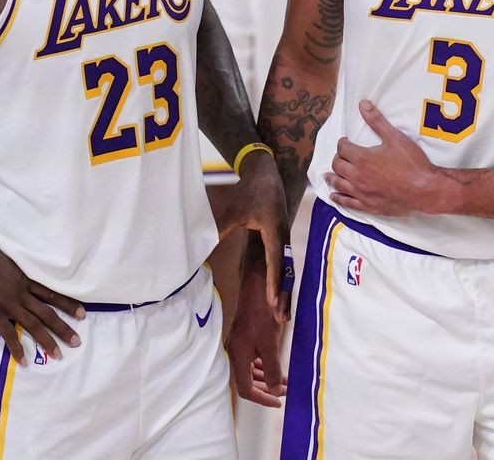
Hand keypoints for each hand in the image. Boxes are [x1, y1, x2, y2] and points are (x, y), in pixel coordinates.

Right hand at [0, 227, 83, 364]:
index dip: (68, 304)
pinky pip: (8, 334)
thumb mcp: (8, 262)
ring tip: (58, 355)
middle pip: (47, 313)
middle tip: (76, 342)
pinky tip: (24, 361)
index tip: (82, 313)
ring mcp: (9, 303)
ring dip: (47, 341)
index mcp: (25, 280)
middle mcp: (22, 293)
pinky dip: (17, 348)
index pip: (52, 294)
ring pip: (33, 325)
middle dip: (63, 328)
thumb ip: (16, 274)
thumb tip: (20, 279)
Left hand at [215, 151, 290, 321]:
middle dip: (283, 296)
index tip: (271, 301)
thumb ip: (223, 227)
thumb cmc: (251, 191)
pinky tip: (279, 297)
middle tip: (281, 320)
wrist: (267, 174)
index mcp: (274, 230)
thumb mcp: (235, 210)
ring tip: (282, 316)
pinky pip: (284, 265)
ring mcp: (284, 239)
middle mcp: (283, 237)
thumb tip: (207, 244)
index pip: (274, 260)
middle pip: (285, 271)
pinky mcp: (281, 240)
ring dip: (284, 293)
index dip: (273, 282)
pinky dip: (282, 282)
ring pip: (286, 270)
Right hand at [225, 251, 287, 407]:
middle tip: (284, 392)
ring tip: (283, 381)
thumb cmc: (262, 314)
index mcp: (238, 357)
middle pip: (246, 381)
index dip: (262, 398)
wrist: (255, 287)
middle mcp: (235, 353)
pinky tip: (275, 365)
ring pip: (249, 370)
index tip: (279, 401)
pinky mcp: (244, 337)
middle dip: (266, 389)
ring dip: (266, 377)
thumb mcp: (270, 344)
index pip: (246, 389)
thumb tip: (276, 390)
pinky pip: (251, 359)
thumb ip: (272, 369)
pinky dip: (263, 366)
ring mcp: (239, 344)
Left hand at [326, 100, 456, 216]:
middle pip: (338, 166)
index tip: (345, 142)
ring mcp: (362, 192)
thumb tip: (363, 104)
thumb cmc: (412, 163)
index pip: (343, 148)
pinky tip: (334, 196)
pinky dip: (338, 198)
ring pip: (339, 184)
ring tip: (329, 175)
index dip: (343, 143)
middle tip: (341, 156)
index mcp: (362, 158)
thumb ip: (377, 121)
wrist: (425, 189)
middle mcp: (357, 176)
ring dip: (332, 178)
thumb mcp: (395, 137)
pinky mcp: (368, 205)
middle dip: (338, 159)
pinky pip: (347, 202)